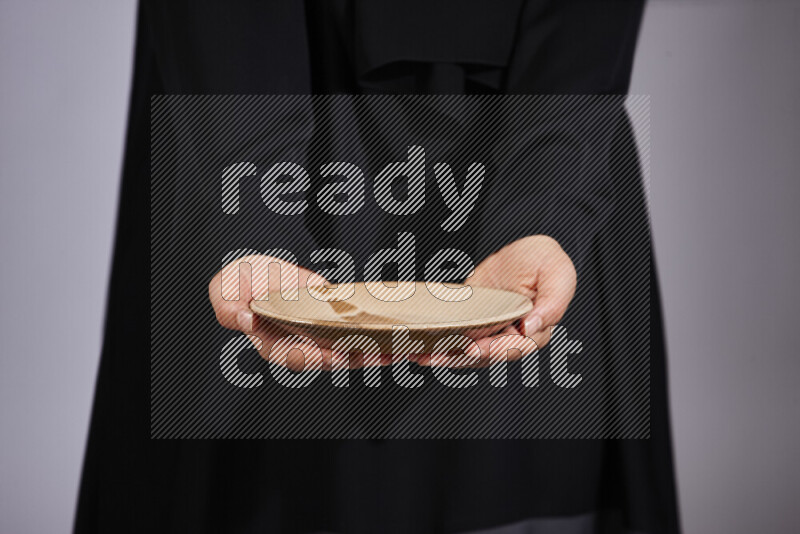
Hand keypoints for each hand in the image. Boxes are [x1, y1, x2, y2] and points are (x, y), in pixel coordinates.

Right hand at [208, 255, 390, 370]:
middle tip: (382, 354)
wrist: (260, 269)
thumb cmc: (241, 282)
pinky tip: (401, 337)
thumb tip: (244, 319)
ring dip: (376, 351)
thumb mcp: (226, 289)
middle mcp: (301, 345)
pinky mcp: (336, 323)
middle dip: (358, 358)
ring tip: (401, 349)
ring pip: (350, 350)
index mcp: (273, 343)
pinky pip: (359, 333)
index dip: (316, 358)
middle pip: (331, 358)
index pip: (296, 356)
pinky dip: (378, 336)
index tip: (337, 356)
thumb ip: (228, 306)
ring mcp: (320, 336)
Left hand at [410, 236, 576, 367]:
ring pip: (466, 351)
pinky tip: (419, 347)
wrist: (524, 249)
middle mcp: (510, 335)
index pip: (515, 347)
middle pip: (486, 355)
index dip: (495, 350)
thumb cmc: (545, 261)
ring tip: (423, 356)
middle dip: (461, 357)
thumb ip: (553, 303)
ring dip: (445, 356)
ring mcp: (489, 330)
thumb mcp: (558, 274)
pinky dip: (438, 343)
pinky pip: (454, 336)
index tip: (476, 349)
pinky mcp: (470, 322)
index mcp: (535, 330)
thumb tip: (532, 327)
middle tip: (440, 355)